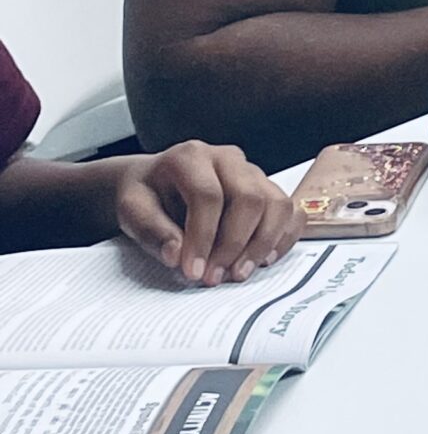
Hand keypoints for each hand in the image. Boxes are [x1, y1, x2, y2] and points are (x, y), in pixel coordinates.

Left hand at [114, 142, 296, 286]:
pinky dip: (285, 237)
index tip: (192, 271)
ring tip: (239, 273)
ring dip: (262, 244)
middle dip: (234, 244)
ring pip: (276, 203)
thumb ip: (152, 231)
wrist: (155, 183)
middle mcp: (228, 159)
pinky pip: (290, 210)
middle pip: (249, 198)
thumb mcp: (132, 210)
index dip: (203, 237)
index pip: (208, 195)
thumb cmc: (146, 195)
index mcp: (191, 156)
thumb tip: (177, 254)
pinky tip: (265, 259)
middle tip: (215, 277)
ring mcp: (252, 172)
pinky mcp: (267, 188)